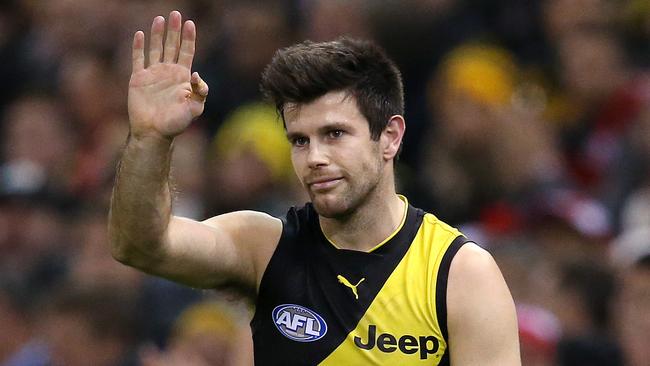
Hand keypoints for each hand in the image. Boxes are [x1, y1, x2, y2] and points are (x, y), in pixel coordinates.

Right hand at [128, 11, 208, 138]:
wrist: (154, 132)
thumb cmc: (176, 123)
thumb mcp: (195, 108)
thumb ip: (201, 91)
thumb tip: (197, 74)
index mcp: (183, 77)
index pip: (187, 52)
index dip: (189, 38)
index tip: (190, 23)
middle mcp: (168, 72)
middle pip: (172, 46)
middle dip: (174, 30)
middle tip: (175, 13)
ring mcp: (153, 74)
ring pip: (155, 49)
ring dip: (157, 34)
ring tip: (159, 18)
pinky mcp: (138, 79)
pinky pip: (138, 59)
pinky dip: (138, 47)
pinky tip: (140, 34)